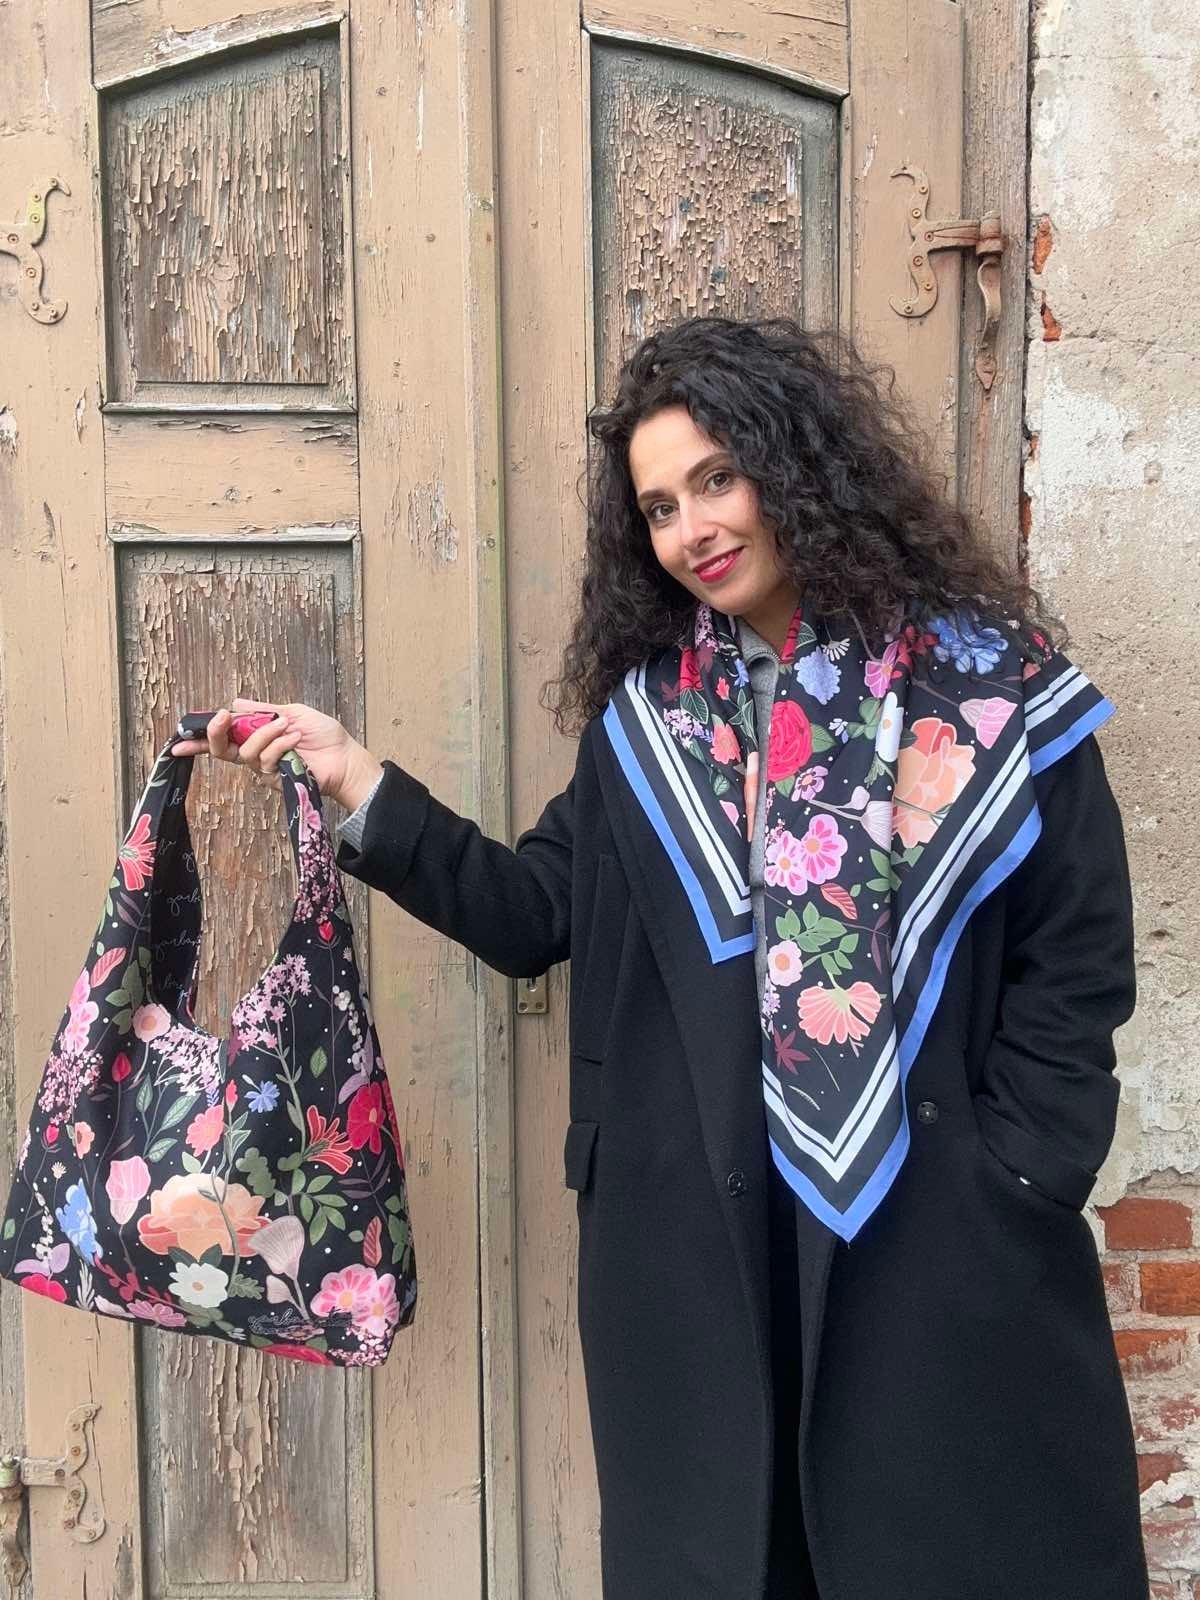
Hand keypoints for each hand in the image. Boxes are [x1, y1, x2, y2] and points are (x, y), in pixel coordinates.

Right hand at [171, 698, 382, 807]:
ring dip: (265, 734)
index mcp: (257, 736)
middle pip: (221, 750)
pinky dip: (280, 744)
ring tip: (288, 726)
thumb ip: (263, 711)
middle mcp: (256, 754)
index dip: (200, 736)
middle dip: (214, 734)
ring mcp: (266, 769)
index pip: (223, 737)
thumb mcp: (292, 712)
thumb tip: (235, 703)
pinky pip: (267, 761)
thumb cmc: (324, 736)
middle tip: (221, 719)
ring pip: (247, 753)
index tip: (179, 736)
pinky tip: (296, 738)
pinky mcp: (277, 780)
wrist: (346, 758)